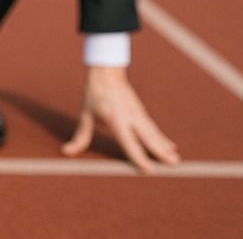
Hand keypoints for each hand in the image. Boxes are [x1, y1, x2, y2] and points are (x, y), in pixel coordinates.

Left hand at [62, 66, 179, 172]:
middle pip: (147, 137)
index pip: (128, 141)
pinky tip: (171, 147)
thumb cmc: (94, 95)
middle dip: (160, 152)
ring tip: (176, 160)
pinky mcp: (141, 112)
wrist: (106, 72)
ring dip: (164, 146)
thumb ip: (80, 136)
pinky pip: (153, 128)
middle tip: (173, 165)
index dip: (138, 156)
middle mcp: (130, 117)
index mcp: (115, 118)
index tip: (148, 169)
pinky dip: (162, 138)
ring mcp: (138, 113)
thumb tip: (66, 151)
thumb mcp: (85, 115)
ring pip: (153, 133)